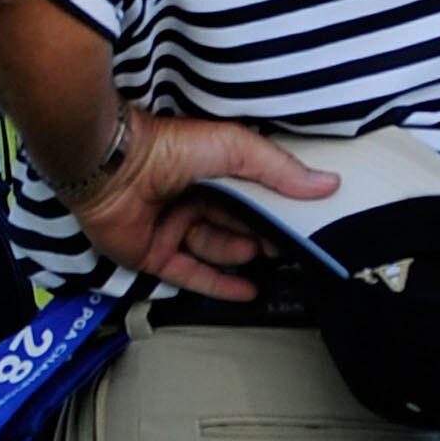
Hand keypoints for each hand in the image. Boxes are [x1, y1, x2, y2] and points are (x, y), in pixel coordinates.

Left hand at [69, 109, 339, 299]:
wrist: (113, 167)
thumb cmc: (171, 147)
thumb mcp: (235, 148)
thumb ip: (279, 169)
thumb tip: (327, 184)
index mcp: (209, 171)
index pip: (251, 197)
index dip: (276, 212)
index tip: (305, 225)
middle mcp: (190, 200)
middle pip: (235, 226)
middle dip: (263, 236)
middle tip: (291, 246)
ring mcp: (171, 229)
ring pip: (216, 251)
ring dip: (242, 255)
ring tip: (266, 256)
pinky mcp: (152, 256)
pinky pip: (190, 275)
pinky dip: (219, 286)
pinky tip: (250, 293)